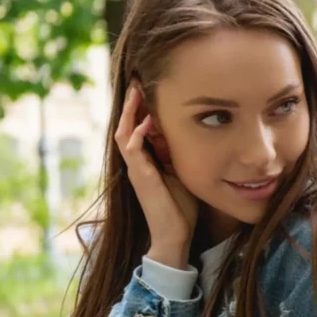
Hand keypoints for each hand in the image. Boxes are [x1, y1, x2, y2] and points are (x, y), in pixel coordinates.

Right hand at [114, 80, 198, 269]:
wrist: (175, 235)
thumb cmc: (182, 206)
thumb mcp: (184, 172)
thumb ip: (182, 154)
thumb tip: (193, 133)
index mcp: (147, 160)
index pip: (139, 127)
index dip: (141, 108)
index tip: (148, 87)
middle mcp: (137, 163)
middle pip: (126, 125)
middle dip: (131, 104)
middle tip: (137, 81)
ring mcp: (136, 170)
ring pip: (124, 134)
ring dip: (129, 113)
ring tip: (135, 93)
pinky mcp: (140, 178)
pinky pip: (132, 151)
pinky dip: (137, 135)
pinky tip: (146, 122)